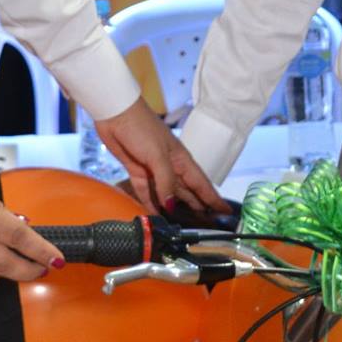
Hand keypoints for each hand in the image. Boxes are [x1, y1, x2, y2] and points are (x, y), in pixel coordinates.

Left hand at [94, 97, 221, 214]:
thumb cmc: (141, 128)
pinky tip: (156, 217)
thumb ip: (166, 181)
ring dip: (175, 210)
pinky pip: (147, 194)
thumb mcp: (158, 155)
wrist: (116, 114)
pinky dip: (151, 206)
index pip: (202, 184)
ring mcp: (154, 171)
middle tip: (207, 226)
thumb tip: (171, 206)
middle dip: (198, 208)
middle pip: (187, 193)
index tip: (226, 212)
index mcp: (181, 160)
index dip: (213, 199)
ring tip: (184, 227)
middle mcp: (171, 168)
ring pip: (168, 196)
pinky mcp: (138, 173)